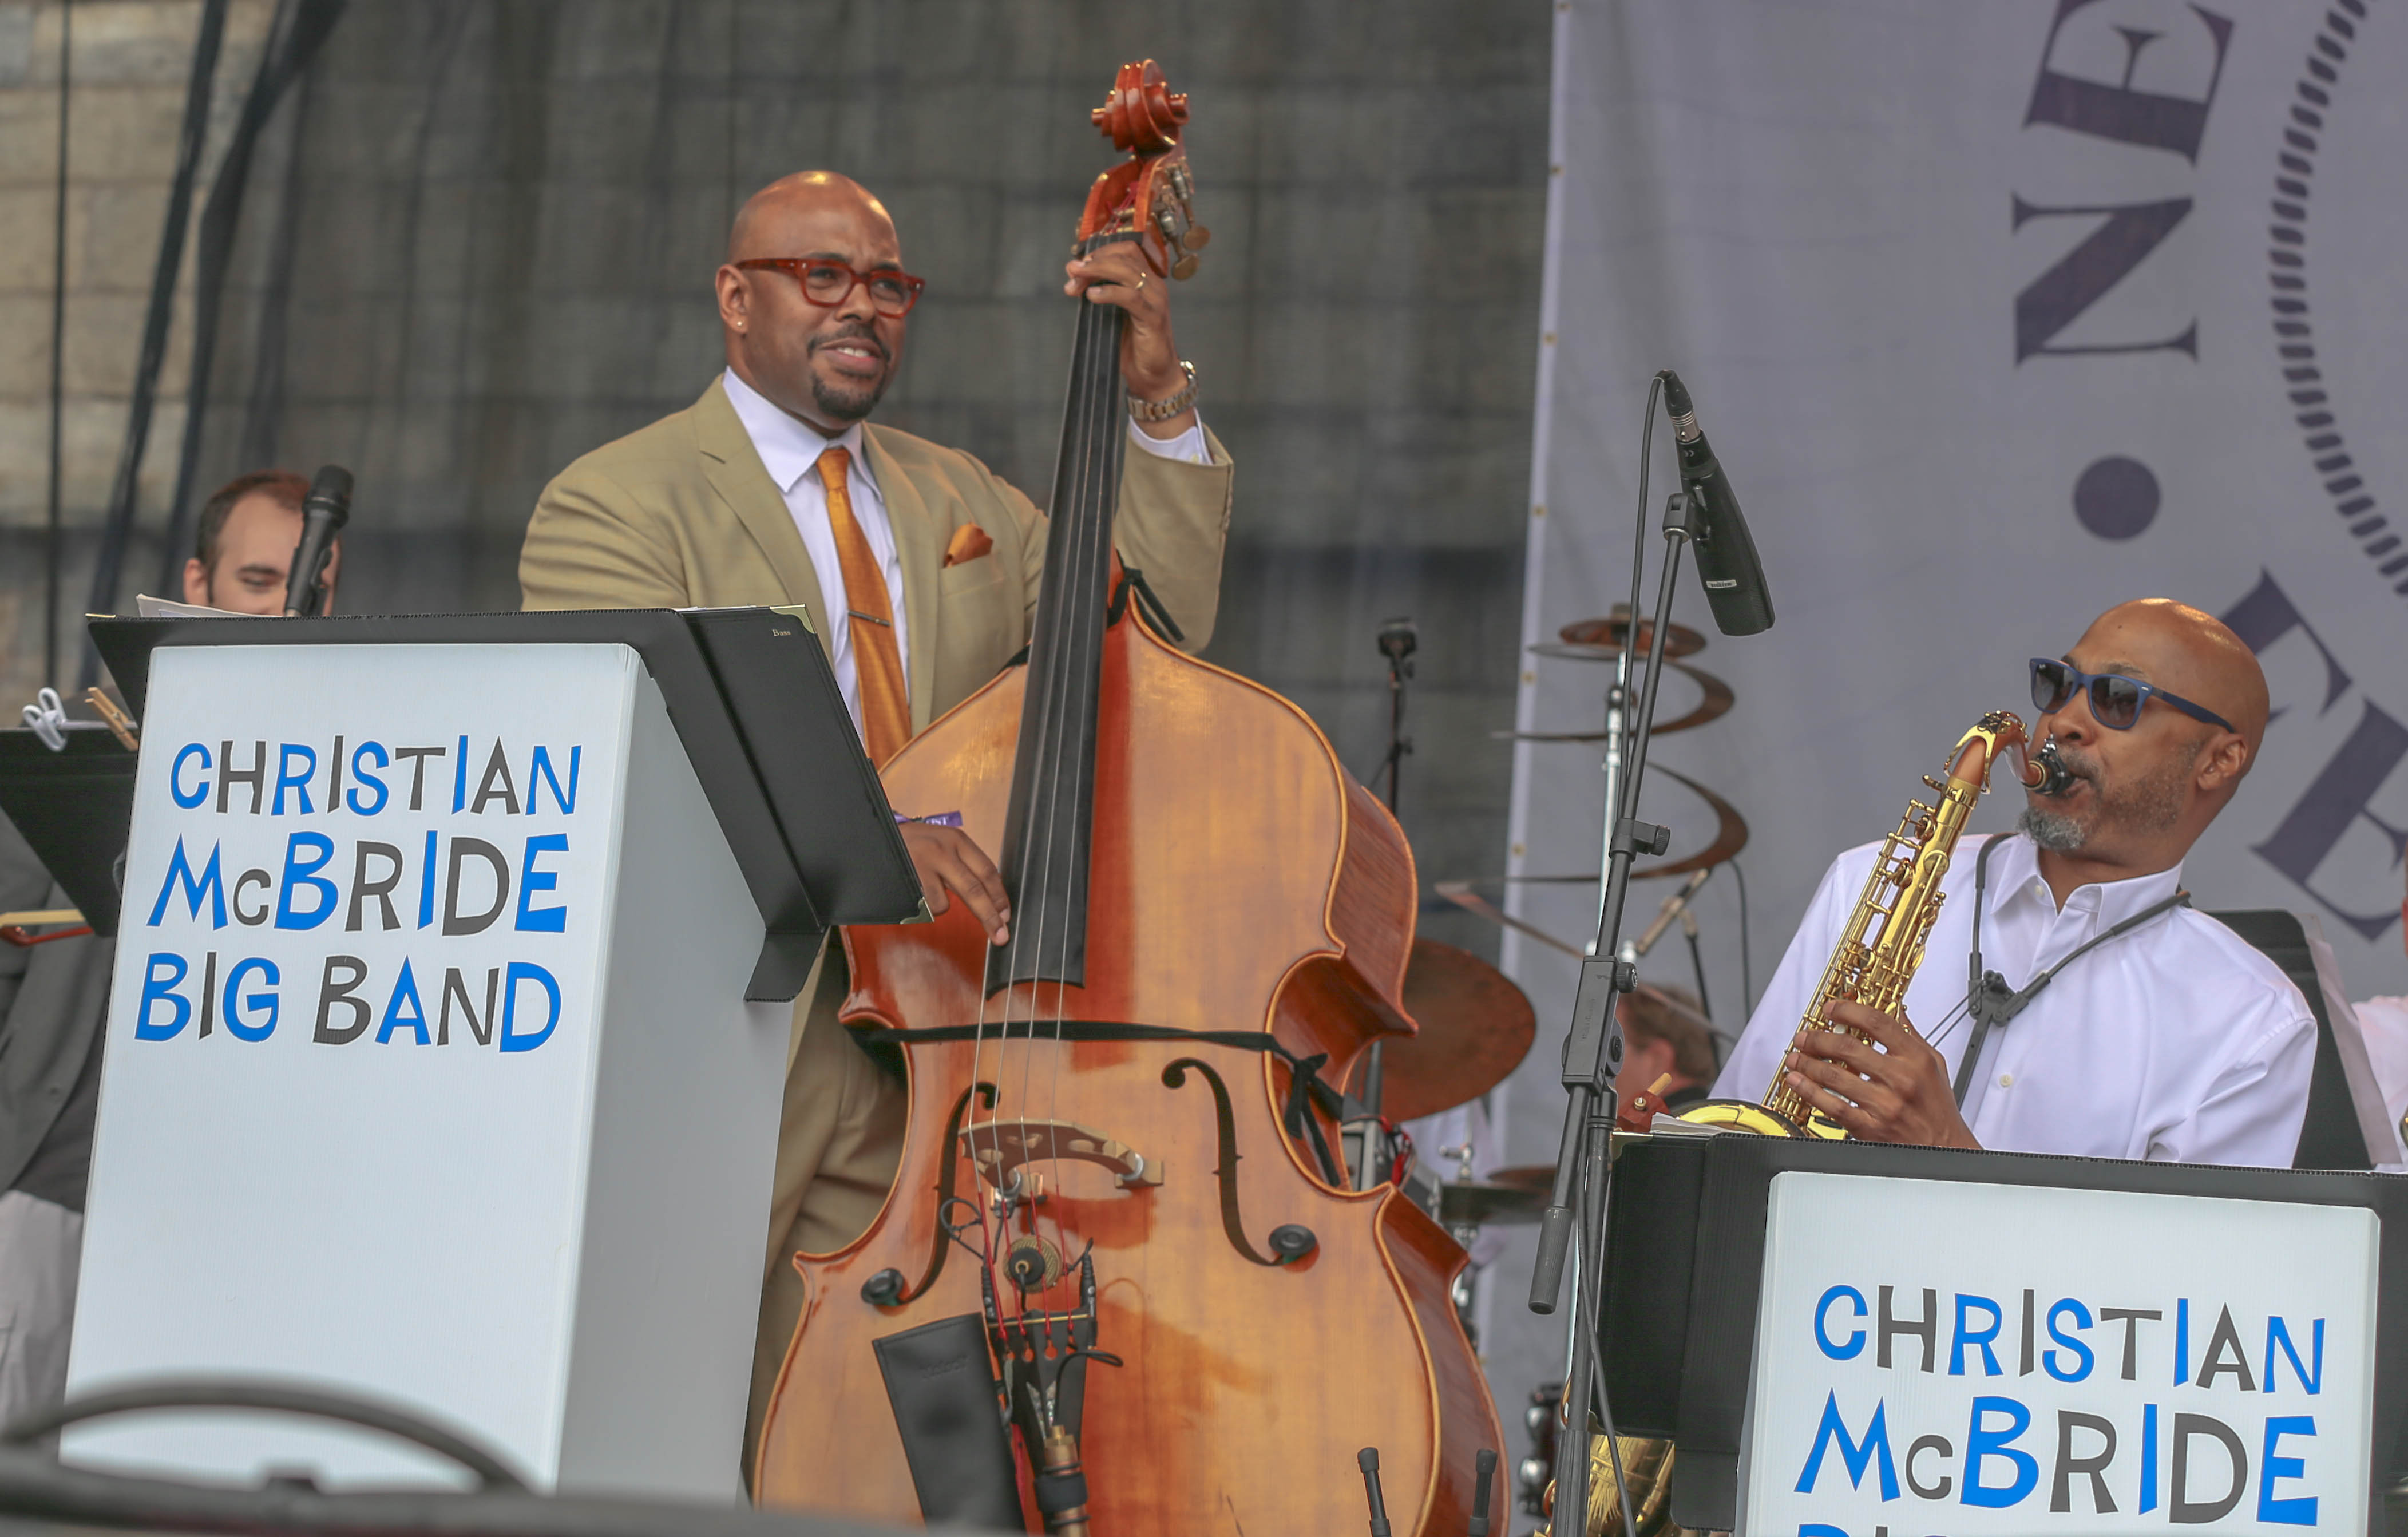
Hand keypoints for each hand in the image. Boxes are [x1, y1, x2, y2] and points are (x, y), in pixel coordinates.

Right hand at [899, 822, 1010, 945]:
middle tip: (999, 935)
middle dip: (989, 917)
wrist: (875, 834)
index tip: (1005, 915)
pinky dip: (921, 907)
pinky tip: (913, 891)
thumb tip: (988, 896)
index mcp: (957, 839)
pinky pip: (923, 906)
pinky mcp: (907, 877)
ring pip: (945, 904)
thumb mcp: (941, 843)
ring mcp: (923, 863)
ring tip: (924, 890)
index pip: (987, 870)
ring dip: (939, 907)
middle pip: (974, 890)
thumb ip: (962, 863)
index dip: (999, 896)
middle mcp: (943, 849)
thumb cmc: (911, 843)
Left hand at [1063, 243, 1193, 438]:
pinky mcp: (1153, 318)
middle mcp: (1154, 286)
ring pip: (1127, 272)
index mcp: (1146, 281)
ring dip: (1097, 272)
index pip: (1126, 250)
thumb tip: (1074, 276)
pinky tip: (1092, 296)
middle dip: (1094, 262)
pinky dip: (1109, 292)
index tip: (1079, 264)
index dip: (1101, 252)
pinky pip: (1130, 297)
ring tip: (1077, 280)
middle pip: (1124, 257)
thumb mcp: (1112, 313)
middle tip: (1072, 271)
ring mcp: (1155, 300)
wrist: (1154, 375)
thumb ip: (1098, 293)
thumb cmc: (1133, 345)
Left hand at [1783, 999, 1980, 1148]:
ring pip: (1834, 1076)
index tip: (1831, 1008)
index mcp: (1916, 1059)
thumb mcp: (1935, 1065)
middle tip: (1804, 1036)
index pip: (1877, 1023)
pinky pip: (1832, 1106)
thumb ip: (1912, 1036)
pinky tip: (1797, 1081)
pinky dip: (1809, 1091)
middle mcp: (1900, 1079)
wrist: (1946, 1149)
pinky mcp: (1870, 1127)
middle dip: (1818, 1038)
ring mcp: (1884, 1104)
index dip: (1848, 1010)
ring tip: (1794, 1057)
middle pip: (1848, 1047)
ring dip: (1807, 1063)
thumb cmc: (1938, 1108)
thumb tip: (1896, 1010)